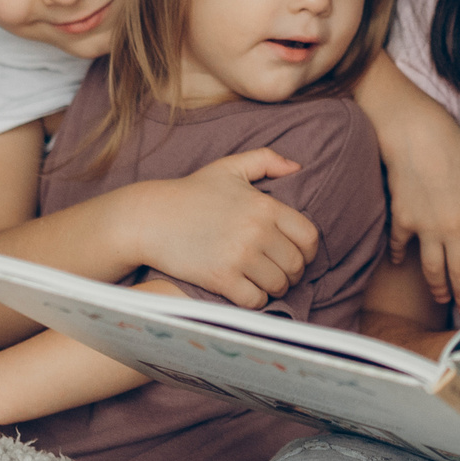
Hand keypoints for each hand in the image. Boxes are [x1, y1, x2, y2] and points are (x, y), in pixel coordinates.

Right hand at [129, 148, 320, 307]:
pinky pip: (255, 300)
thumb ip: (266, 160)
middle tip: (278, 272)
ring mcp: (240, 256)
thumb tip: (298, 167)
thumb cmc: (191, 193)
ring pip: (278, 285)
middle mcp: (257, 231)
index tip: (297, 255)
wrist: (151, 218)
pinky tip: (246, 291)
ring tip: (263, 282)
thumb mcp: (229, 167)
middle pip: (295, 265)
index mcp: (265, 206)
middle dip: (291, 273)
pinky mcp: (222, 278)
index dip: (308, 251)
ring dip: (274, 288)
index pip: (308, 237)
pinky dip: (255, 300)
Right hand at [379, 96, 459, 312]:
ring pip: (433, 268)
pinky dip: (400, 257)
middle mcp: (453, 227)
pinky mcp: (403, 219)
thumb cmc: (457, 143)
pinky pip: (400, 245)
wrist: (415, 133)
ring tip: (442, 298)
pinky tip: (402, 264)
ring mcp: (426, 226)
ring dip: (438, 287)